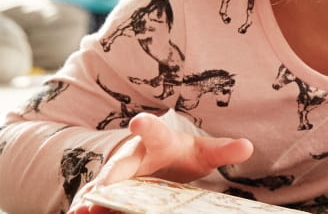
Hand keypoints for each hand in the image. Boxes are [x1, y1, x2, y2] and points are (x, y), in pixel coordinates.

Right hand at [68, 113, 253, 213]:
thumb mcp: (202, 152)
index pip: (153, 132)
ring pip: (101, 188)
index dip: (147, 127)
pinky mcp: (109, 192)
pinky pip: (96, 201)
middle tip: (96, 194)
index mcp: (156, 141)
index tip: (139, 123)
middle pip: (117, 168)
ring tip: (81, 212)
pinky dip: (88, 208)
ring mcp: (117, 176)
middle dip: (107, 181)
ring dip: (90, 200)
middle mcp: (131, 157)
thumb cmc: (179, 153)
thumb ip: (222, 150)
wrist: (157, 157)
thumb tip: (247, 146)